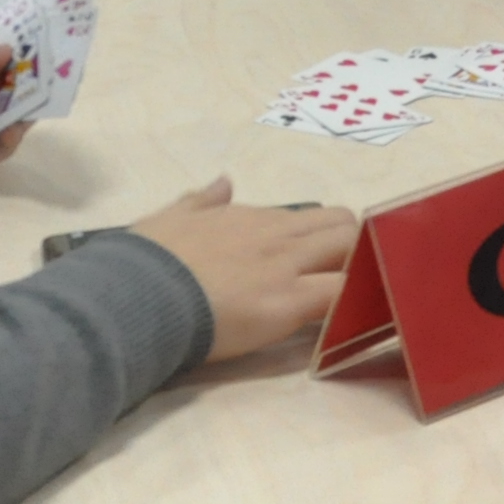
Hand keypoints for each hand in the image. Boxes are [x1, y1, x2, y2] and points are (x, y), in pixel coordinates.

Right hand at [127, 177, 360, 360]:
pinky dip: (355, 307)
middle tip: (350, 282)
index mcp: (247, 217)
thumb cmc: (145, 261)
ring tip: (365, 301)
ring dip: (363, 273)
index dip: (319, 241)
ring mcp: (286, 267)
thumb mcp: (169, 219)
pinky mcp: (289, 301)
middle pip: (343, 226)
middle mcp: (275, 235)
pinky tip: (360, 322)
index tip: (322, 262)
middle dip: (355, 248)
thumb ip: (200, 201)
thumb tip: (224, 181)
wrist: (138, 292)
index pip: (305, 220)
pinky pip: (341, 296)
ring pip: (353, 252)